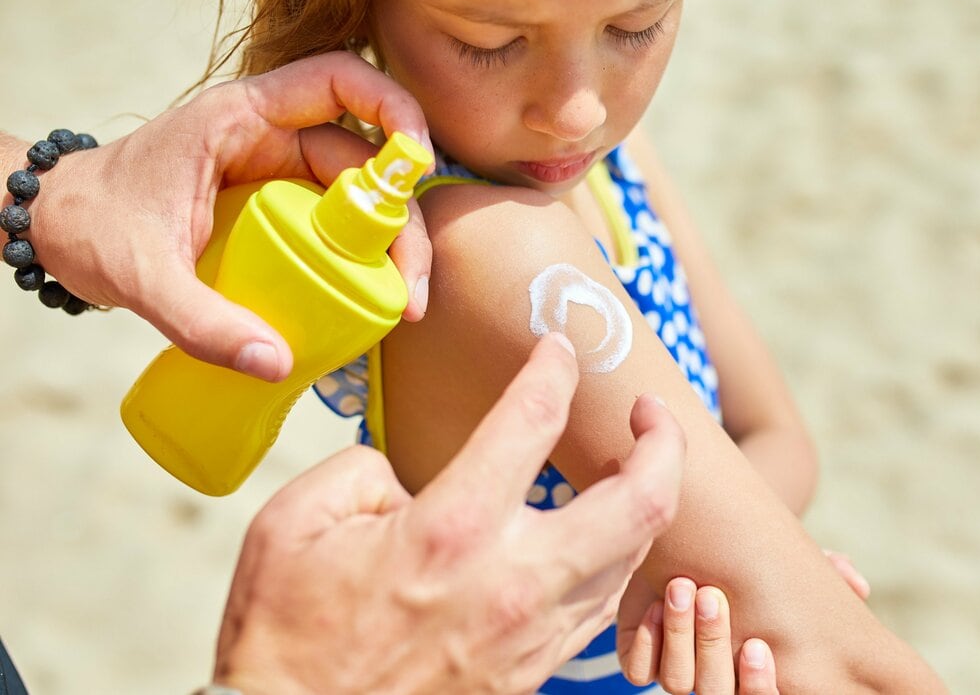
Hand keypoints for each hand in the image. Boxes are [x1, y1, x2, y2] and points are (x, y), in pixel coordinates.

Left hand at [16, 51, 433, 380]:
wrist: (58, 230)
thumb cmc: (93, 228)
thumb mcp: (142, 276)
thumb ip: (202, 321)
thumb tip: (277, 364)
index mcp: (239, 119)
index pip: (336, 82)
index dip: (392, 109)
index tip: (417, 165)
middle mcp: (268, 139)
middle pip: (365, 159)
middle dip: (402, 218)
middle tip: (411, 288)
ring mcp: (276, 175)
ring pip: (358, 198)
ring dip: (392, 245)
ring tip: (401, 305)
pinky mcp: (276, 211)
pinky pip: (335, 226)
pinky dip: (361, 259)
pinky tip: (369, 303)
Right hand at [212, 334, 686, 694]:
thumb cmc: (286, 635)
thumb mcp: (293, 524)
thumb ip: (361, 470)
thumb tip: (408, 474)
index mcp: (450, 529)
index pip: (533, 420)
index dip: (555, 367)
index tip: (558, 347)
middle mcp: (511, 580)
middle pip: (640, 502)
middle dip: (663, 441)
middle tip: (648, 412)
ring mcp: (532, 634)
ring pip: (636, 558)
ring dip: (648, 502)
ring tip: (633, 468)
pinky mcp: (534, 671)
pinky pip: (602, 606)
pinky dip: (618, 560)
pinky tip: (600, 538)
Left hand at [616, 547, 868, 692]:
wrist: (695, 540)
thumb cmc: (751, 558)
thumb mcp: (788, 561)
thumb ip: (825, 571)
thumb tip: (858, 584)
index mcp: (757, 669)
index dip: (759, 684)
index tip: (759, 645)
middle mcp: (719, 676)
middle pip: (716, 692)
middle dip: (713, 646)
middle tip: (711, 597)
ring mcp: (680, 668)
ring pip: (678, 682)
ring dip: (680, 637)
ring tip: (682, 588)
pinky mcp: (642, 655)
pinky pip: (639, 669)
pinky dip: (647, 642)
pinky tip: (655, 605)